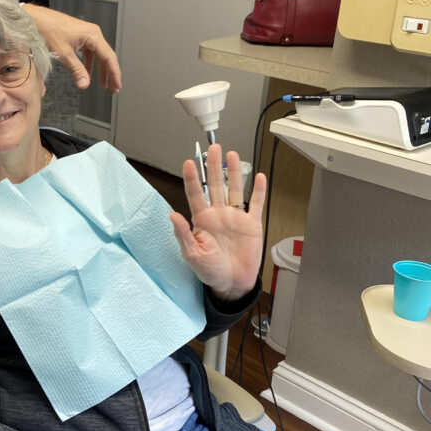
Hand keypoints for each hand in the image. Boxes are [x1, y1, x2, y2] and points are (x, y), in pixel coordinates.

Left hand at [22, 3, 121, 92]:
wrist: (35, 19)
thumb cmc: (48, 29)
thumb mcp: (64, 54)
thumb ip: (76, 70)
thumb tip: (85, 83)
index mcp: (93, 35)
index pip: (109, 57)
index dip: (114, 73)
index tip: (117, 85)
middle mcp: (92, 33)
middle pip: (106, 56)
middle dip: (109, 73)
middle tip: (113, 87)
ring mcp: (86, 35)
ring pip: (97, 55)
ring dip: (99, 70)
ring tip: (102, 83)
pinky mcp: (79, 37)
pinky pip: (88, 52)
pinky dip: (89, 64)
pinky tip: (86, 73)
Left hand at [169, 144, 266, 299]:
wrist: (232, 283)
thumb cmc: (209, 270)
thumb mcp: (192, 254)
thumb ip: (183, 234)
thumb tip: (172, 215)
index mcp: (202, 220)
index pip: (195, 194)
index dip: (192, 178)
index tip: (188, 163)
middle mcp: (218, 214)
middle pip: (216, 185)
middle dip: (213, 166)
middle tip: (213, 147)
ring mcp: (236, 218)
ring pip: (235, 190)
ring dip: (234, 173)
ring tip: (232, 155)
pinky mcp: (252, 225)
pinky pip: (256, 204)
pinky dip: (259, 191)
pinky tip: (258, 177)